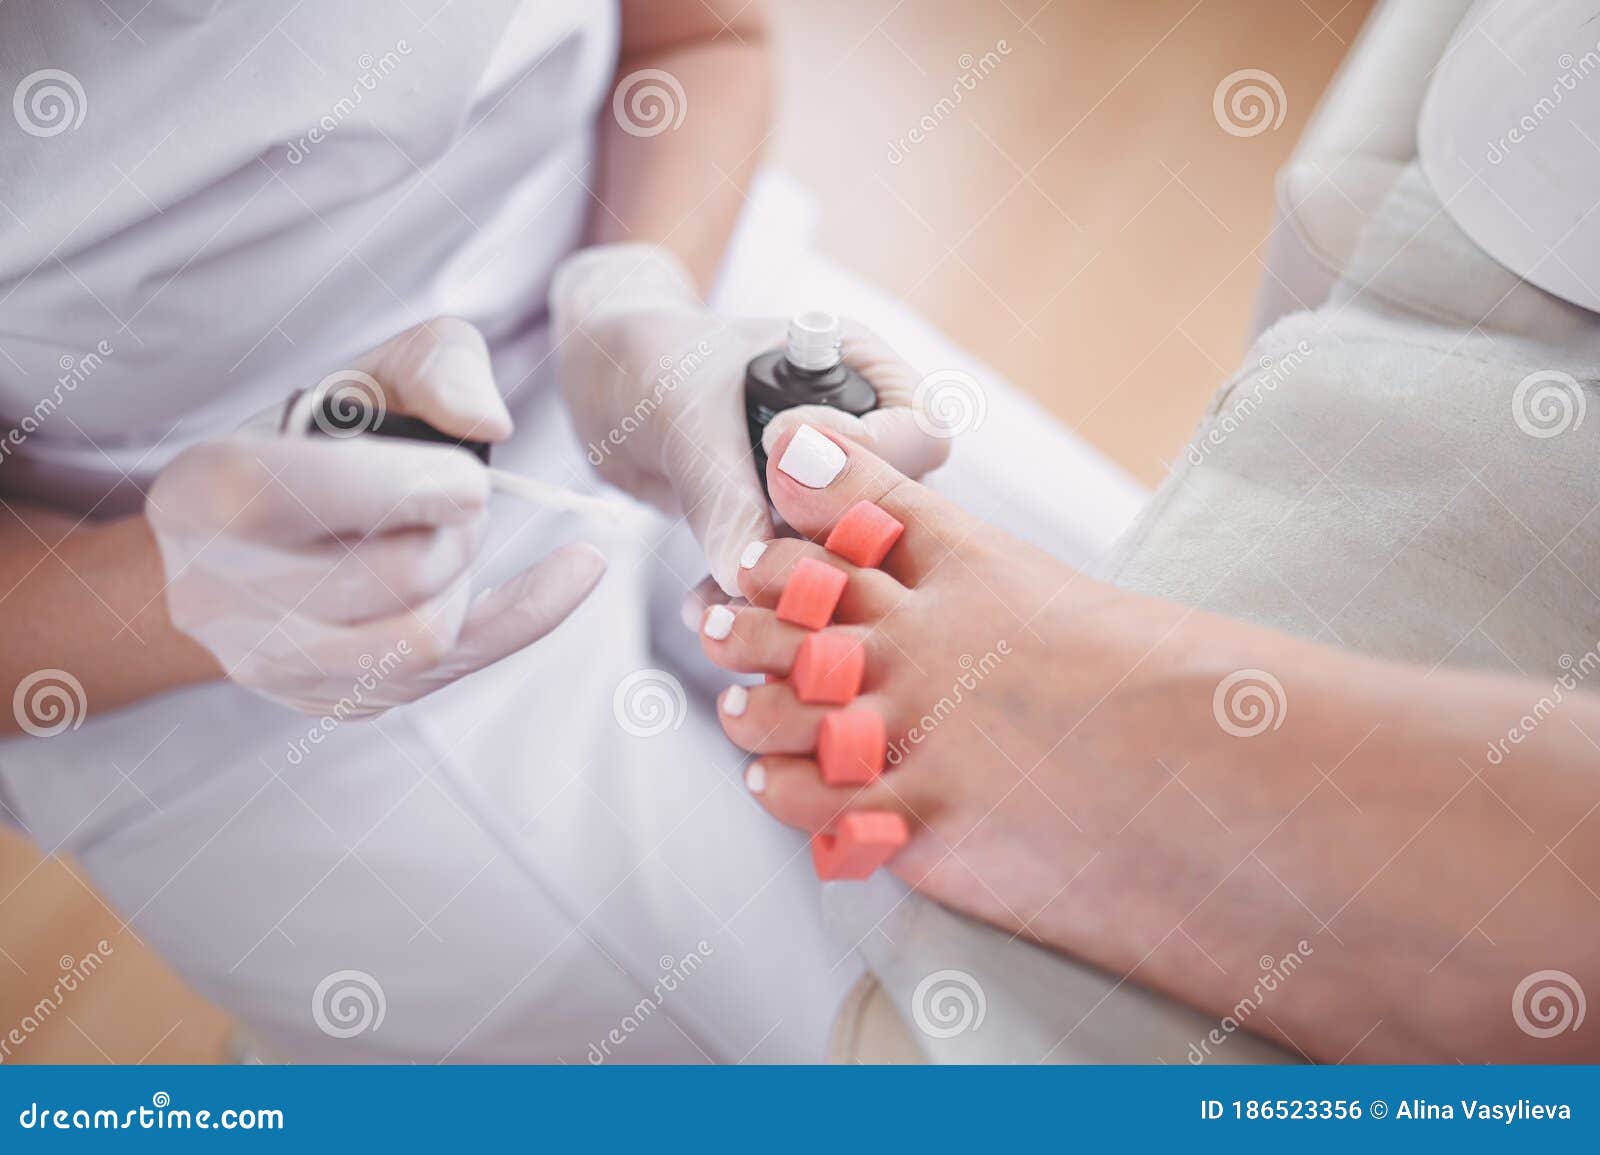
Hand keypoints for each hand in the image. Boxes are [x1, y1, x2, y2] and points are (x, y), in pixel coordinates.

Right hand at [146, 318, 605, 715]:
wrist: (250, 541)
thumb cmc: (321, 441)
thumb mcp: (368, 372)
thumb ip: (436, 366)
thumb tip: (489, 423)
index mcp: (203, 494)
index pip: (294, 497)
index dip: (400, 489)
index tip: (469, 478)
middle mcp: (223, 593)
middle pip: (391, 576)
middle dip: (456, 529)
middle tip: (459, 493)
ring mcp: (275, 661)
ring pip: (420, 637)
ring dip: (467, 575)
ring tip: (453, 532)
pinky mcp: (331, 698)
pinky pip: (452, 670)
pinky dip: (528, 614)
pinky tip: (579, 568)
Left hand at [549, 243, 949, 594]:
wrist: (611, 391)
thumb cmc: (653, 362)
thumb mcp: (685, 415)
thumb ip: (720, 486)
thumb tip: (745, 569)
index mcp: (866, 371)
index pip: (920, 435)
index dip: (875, 465)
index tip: (794, 470)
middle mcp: (867, 434)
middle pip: (892, 512)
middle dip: (825, 551)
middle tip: (757, 573)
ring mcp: (837, 491)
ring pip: (838, 558)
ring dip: (782, 589)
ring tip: (721, 609)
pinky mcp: (797, 536)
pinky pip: (792, 578)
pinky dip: (750, 600)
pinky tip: (703, 610)